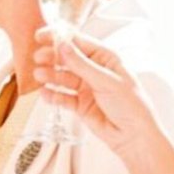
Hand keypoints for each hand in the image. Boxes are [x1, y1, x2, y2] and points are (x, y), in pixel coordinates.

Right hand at [31, 28, 160, 156]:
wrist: (134, 137)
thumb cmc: (132, 106)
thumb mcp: (107, 81)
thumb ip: (82, 64)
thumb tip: (63, 46)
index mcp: (105, 59)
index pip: (78, 43)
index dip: (59, 38)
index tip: (41, 37)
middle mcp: (93, 71)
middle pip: (66, 59)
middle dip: (51, 58)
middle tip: (39, 59)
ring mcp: (85, 88)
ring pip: (62, 77)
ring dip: (50, 76)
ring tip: (40, 76)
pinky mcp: (79, 104)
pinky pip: (62, 96)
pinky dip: (52, 95)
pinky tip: (46, 94)